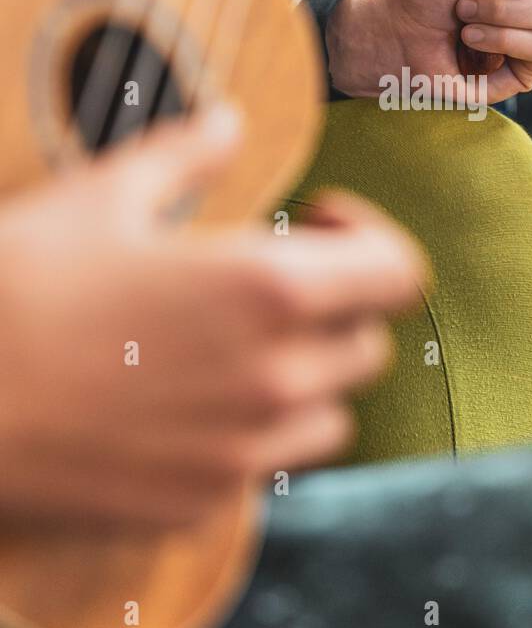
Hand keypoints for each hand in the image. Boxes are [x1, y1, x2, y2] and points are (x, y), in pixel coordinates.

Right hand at [0, 110, 424, 529]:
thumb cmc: (18, 285)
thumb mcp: (104, 197)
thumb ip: (187, 153)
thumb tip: (230, 121)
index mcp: (269, 289)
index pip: (398, 274)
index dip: (370, 240)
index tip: (317, 223)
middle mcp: (275, 378)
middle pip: (368, 346)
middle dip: (335, 308)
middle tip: (270, 284)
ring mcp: (241, 454)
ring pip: (330, 417)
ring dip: (303, 379)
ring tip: (233, 347)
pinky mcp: (201, 506)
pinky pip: (263, 470)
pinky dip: (249, 437)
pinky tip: (185, 405)